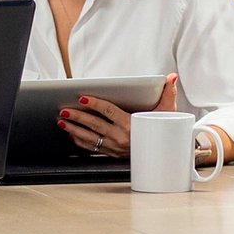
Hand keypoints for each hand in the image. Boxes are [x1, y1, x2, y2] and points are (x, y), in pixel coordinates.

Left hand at [57, 73, 177, 156]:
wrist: (162, 155)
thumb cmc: (162, 132)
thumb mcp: (167, 113)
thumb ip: (168, 94)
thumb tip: (171, 77)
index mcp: (131, 125)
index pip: (109, 111)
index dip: (95, 104)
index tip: (83, 97)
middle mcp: (121, 137)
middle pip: (95, 125)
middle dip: (78, 117)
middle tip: (64, 110)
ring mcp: (114, 147)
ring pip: (90, 138)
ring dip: (74, 129)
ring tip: (62, 121)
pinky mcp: (111, 154)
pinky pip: (91, 148)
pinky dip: (79, 140)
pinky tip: (71, 134)